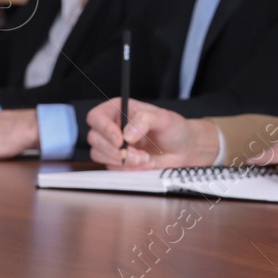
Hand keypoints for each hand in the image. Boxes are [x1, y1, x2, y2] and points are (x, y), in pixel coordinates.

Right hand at [86, 99, 218, 167]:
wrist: (182, 149)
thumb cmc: (174, 129)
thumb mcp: (164, 118)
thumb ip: (145, 120)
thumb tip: (127, 134)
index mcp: (119, 109)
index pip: (96, 116)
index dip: (104, 129)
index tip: (120, 140)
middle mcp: (112, 126)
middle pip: (94, 138)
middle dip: (115, 150)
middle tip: (136, 153)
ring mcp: (113, 145)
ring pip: (99, 155)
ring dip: (122, 161)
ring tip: (144, 157)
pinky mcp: (116, 160)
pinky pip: (111, 167)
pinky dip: (128, 169)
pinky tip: (145, 163)